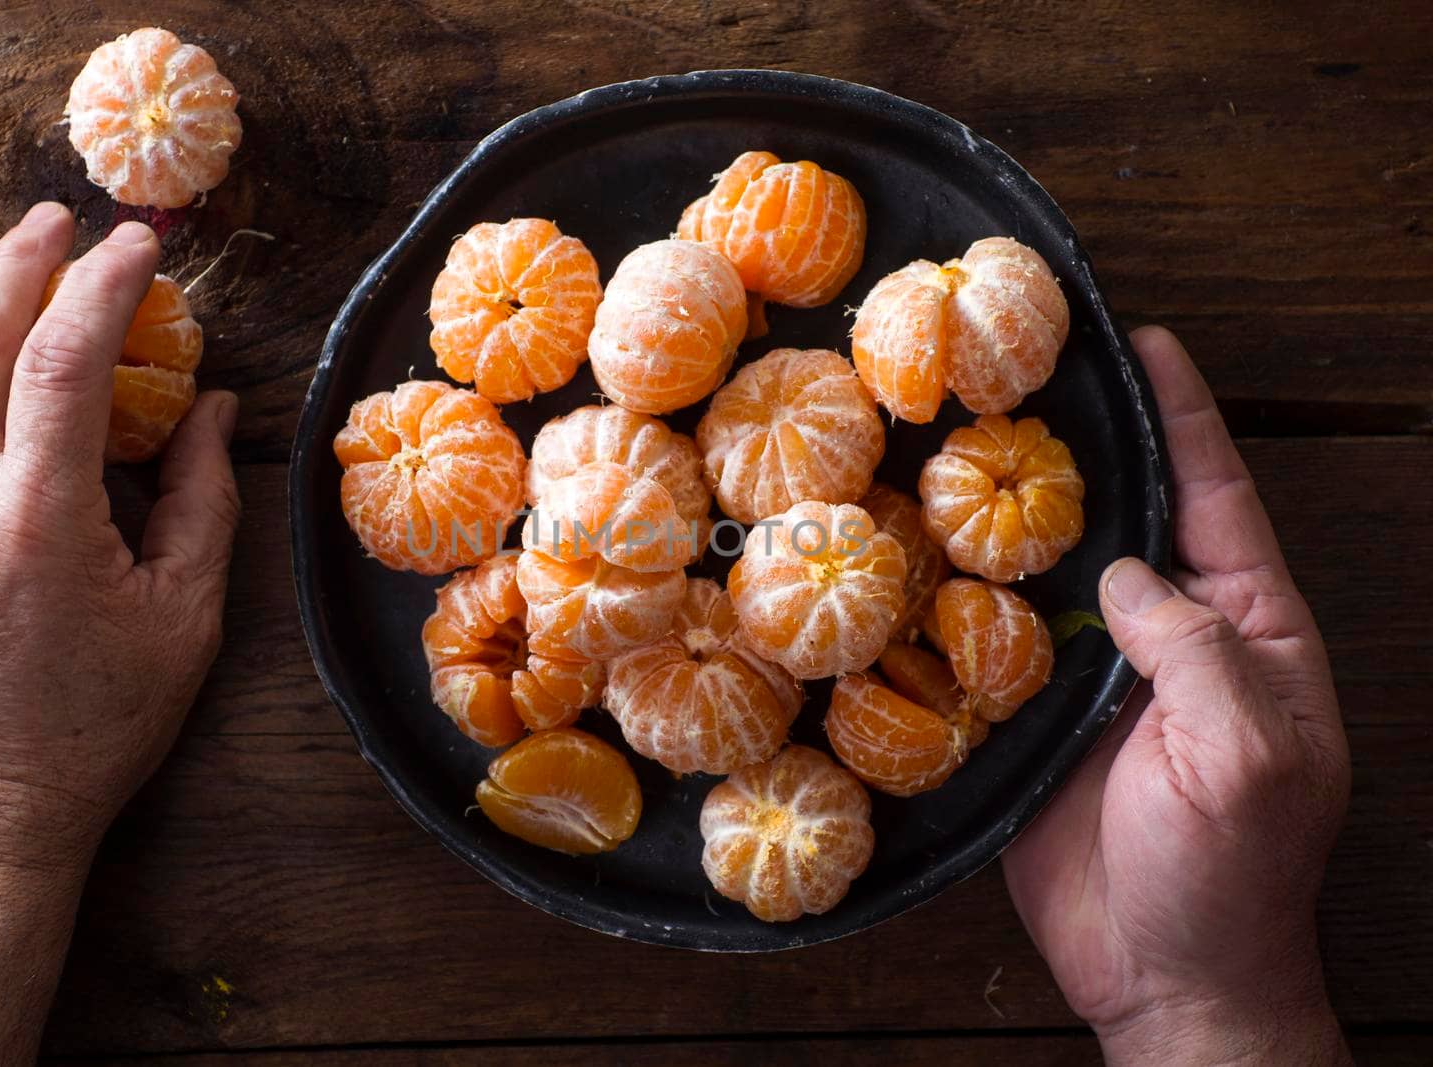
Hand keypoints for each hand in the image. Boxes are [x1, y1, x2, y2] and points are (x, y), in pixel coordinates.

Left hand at [0, 203, 239, 1060]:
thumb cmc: (86, 732)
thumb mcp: (181, 623)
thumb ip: (201, 500)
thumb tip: (210, 403)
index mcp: (38, 520)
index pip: (69, 355)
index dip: (107, 283)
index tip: (138, 246)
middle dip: (18, 261)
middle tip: (56, 223)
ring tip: (2, 286)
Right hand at [1002, 326, 1351, 1064]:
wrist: (1164, 975)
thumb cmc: (1233, 875)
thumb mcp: (1245, 756)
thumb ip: (1196, 651)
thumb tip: (1128, 574)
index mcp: (1247, 632)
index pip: (1217, 501)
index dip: (1185, 421)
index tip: (1146, 345)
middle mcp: (1171, 638)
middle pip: (1128, 522)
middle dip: (1086, 452)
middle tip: (1025, 375)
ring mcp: (1099, 676)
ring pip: (1052, 575)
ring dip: (1011, 519)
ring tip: (957, 445)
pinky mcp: (1034, 718)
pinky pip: (996, 645)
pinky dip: (960, 601)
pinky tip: (920, 554)